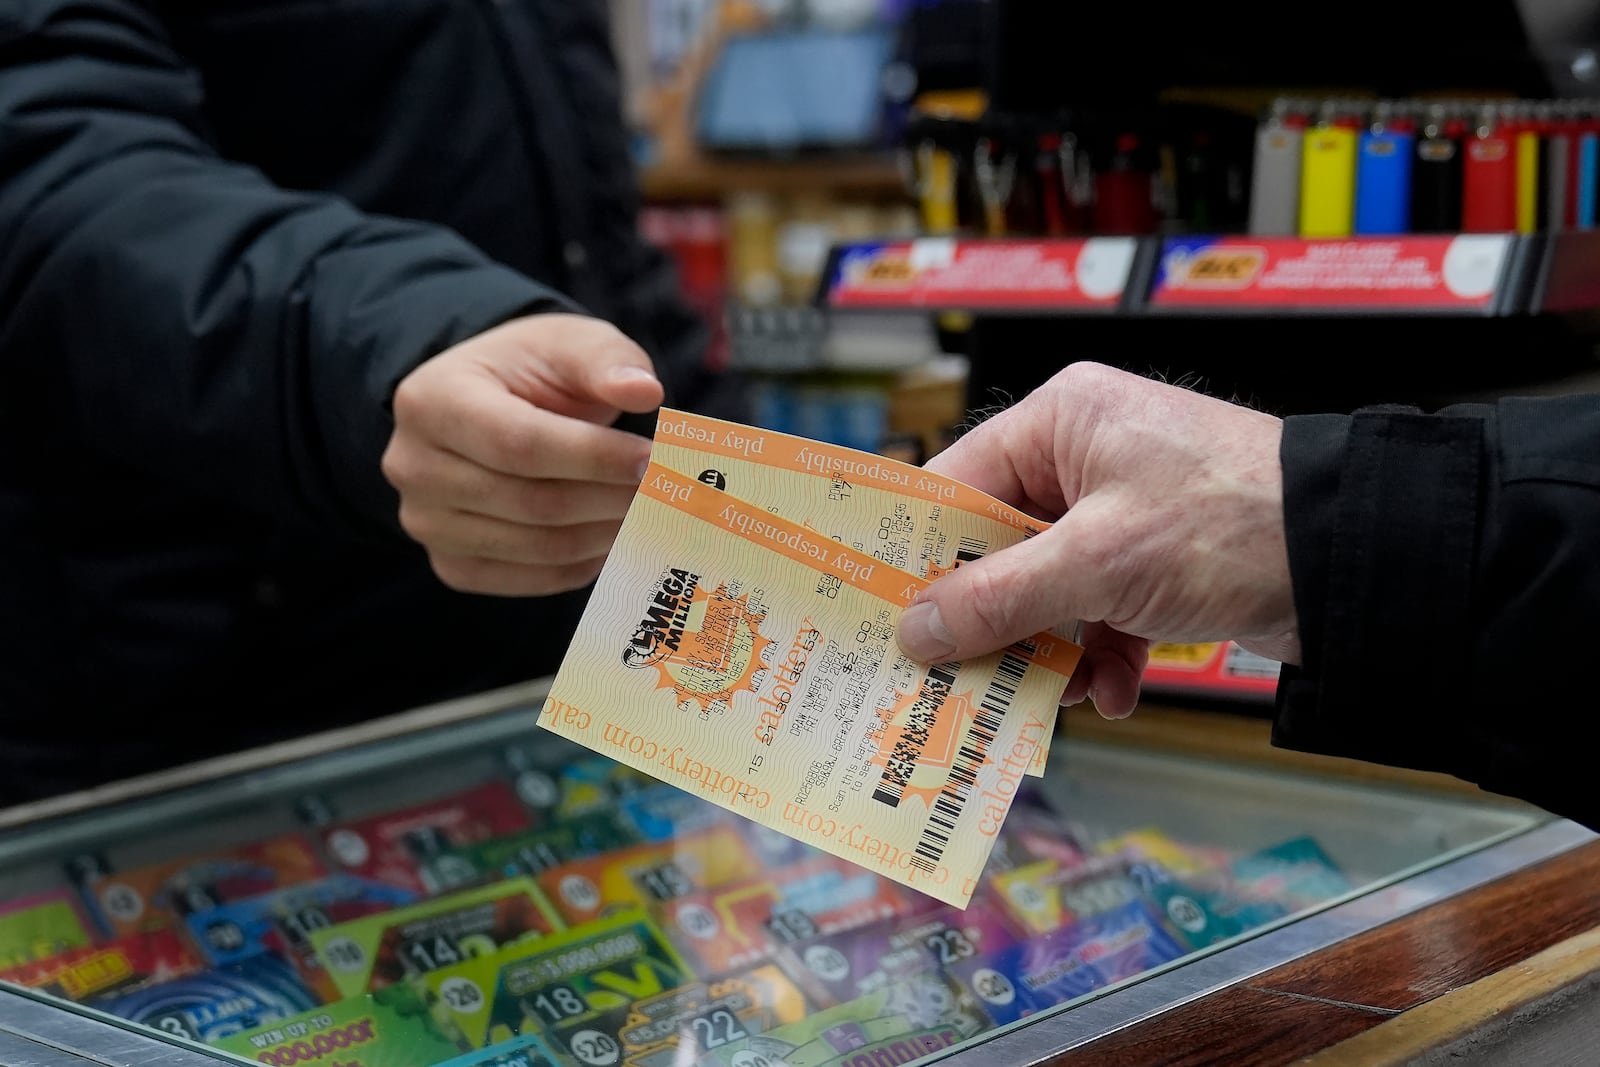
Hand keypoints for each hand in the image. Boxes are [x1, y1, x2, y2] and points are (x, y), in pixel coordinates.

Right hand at [381, 314, 663, 595]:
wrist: (490, 406)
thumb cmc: (533, 372)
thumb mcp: (568, 343)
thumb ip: (606, 360)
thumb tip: (644, 391)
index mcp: (431, 400)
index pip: (520, 443)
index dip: (593, 456)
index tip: (653, 459)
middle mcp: (413, 466)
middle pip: (532, 501)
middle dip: (610, 497)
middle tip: (665, 489)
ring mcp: (426, 523)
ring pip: (537, 546)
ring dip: (606, 533)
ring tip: (646, 509)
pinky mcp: (452, 564)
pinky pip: (530, 578)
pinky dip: (584, 562)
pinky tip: (612, 532)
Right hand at [895, 362, 1297, 718]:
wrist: (1359, 561)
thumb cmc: (1229, 525)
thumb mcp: (1097, 564)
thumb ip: (999, 599)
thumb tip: (916, 628)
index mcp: (1063, 422)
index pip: (959, 483)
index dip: (921, 552)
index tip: (883, 613)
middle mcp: (1087, 458)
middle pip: (1000, 546)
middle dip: (989, 618)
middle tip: (951, 675)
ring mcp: (1125, 512)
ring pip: (1050, 590)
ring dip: (1050, 649)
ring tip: (1050, 695)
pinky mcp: (1160, 561)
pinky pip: (1102, 612)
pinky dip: (1103, 656)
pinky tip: (1115, 692)